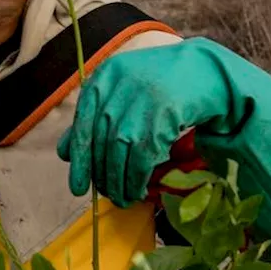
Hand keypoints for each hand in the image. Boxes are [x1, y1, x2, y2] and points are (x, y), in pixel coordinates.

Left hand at [56, 38, 234, 206]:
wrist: (206, 71)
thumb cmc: (158, 84)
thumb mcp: (121, 91)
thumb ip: (93, 117)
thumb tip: (64, 153)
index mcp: (105, 76)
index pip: (83, 124)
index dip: (80, 159)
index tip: (77, 187)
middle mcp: (120, 86)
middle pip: (101, 142)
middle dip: (101, 174)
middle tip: (105, 194)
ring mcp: (142, 100)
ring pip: (120, 152)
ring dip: (118, 182)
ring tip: (120, 198)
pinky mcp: (164, 115)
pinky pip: (142, 157)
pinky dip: (136, 179)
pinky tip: (136, 191)